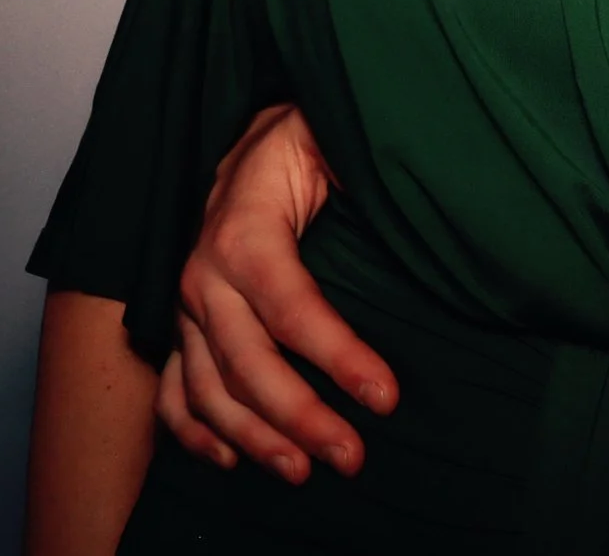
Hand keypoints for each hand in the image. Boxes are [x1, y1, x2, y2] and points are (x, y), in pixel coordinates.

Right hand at [153, 103, 397, 481]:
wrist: (255, 136)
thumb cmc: (304, 139)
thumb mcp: (339, 138)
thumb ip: (369, 173)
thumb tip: (434, 204)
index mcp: (244, 230)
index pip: (292, 308)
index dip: (338, 356)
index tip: (386, 397)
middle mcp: (204, 273)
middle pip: (247, 362)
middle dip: (300, 416)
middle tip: (352, 456)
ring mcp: (187, 304)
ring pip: (208, 388)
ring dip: (253, 437)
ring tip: (303, 471)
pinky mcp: (183, 322)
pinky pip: (174, 387)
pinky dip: (194, 431)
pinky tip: (231, 459)